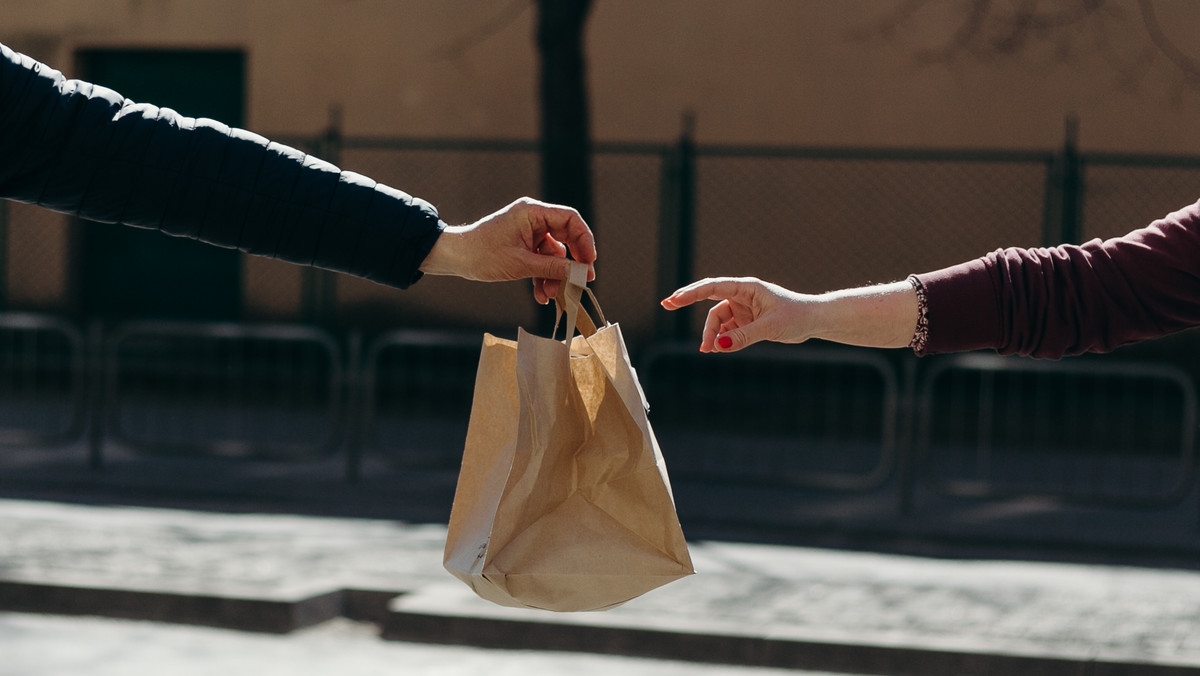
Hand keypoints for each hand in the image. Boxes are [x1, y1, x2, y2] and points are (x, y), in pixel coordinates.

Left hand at [419, 197, 596, 303]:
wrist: (456, 258)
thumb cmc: (482, 254)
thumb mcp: (521, 264)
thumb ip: (553, 267)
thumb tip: (580, 273)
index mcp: (532, 212)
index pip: (570, 219)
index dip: (584, 240)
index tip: (589, 262)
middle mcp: (533, 218)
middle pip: (566, 238)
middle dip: (571, 263)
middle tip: (581, 282)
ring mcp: (528, 232)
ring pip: (553, 254)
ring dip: (554, 276)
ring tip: (551, 296)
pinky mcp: (523, 246)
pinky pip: (541, 260)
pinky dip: (542, 277)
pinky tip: (541, 296)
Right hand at [660, 277, 811, 351]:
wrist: (813, 321)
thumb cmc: (796, 316)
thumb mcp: (769, 328)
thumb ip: (742, 337)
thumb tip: (717, 346)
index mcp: (747, 288)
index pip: (713, 287)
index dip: (691, 292)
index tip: (673, 299)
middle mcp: (742, 295)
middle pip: (709, 299)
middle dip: (687, 302)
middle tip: (665, 305)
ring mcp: (742, 308)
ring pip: (717, 320)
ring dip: (711, 334)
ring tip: (707, 350)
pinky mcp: (746, 321)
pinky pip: (727, 330)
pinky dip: (721, 339)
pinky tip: (717, 348)